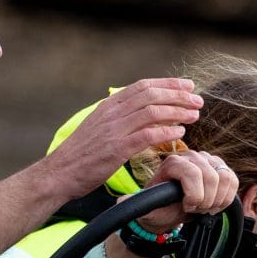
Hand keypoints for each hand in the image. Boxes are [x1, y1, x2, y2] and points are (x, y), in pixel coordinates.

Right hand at [41, 78, 203, 200]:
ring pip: (152, 112)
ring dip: (177, 112)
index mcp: (108, 106)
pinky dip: (166, 132)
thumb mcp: (98, 128)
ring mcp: (114, 130)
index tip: (187, 86)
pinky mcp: (116, 149)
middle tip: (197, 100)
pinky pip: (147, 135)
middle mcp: (112, 113)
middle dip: (178, 95)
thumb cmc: (81, 155)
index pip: (143, 86)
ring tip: (194, 115)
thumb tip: (140, 114)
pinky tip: (180, 133)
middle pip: (151, 94)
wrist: (59, 173)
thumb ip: (118, 119)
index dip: (168, 84)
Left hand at [134, 150, 237, 231]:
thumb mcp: (144, 208)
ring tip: (204, 207)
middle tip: (195, 209)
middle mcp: (190, 157)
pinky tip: (214, 204)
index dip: (194, 195)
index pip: (193, 173)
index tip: (187, 207)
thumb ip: (135, 204)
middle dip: (206, 200)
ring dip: (217, 199)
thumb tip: (121, 201)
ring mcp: (207, 161)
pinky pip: (233, 180)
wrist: (169, 212)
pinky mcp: (220, 169)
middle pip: (212, 176)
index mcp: (172, 163)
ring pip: (225, 177)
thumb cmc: (157, 209)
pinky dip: (226, 197)